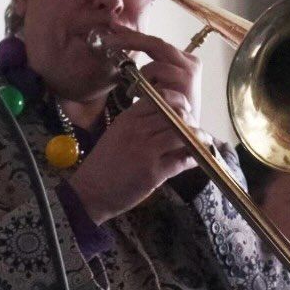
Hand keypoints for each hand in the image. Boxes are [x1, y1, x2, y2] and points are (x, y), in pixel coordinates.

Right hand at [67, 96, 196, 221]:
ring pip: (183, 134)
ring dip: (198, 139)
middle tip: (194, 132)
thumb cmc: (104, 164)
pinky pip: (182, 160)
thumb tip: (170, 118)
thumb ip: (141, 124)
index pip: (162, 97)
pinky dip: (193, 159)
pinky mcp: (152, 172)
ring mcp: (146, 150)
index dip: (180, 102)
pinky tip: (194, 161)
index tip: (184, 112)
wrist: (89, 192)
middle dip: (192, 122)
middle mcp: (138, 130)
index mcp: (129, 118)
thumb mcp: (118, 134)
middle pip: (177, 114)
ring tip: (200, 145)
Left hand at [103, 26, 197, 126]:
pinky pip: (157, 72)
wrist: (185, 137)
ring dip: (140, 76)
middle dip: (129, 39)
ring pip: (154, 60)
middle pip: (155, 42)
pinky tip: (143, 97)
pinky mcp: (186, 82)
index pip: (154, 42)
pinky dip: (145, 83)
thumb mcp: (154, 88)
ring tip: (136, 92)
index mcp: (182, 60)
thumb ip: (143, 71)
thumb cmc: (165, 114)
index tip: (112, 27)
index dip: (132, 34)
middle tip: (107, 40)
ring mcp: (189, 72)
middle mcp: (189, 62)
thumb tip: (119, 47)